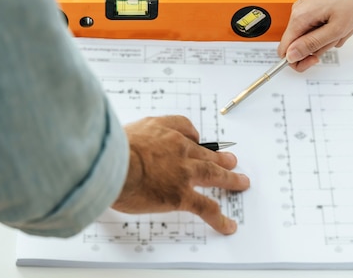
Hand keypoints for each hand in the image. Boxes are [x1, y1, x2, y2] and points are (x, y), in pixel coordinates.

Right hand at [112, 115, 249, 234]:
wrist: (113, 162)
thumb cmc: (112, 149)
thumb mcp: (123, 129)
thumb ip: (135, 133)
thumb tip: (132, 142)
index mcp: (163, 132)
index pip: (184, 128)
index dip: (191, 135)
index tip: (195, 139)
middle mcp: (178, 149)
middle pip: (204, 151)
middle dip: (219, 156)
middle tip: (230, 160)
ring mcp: (183, 172)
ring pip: (214, 173)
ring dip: (230, 178)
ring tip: (241, 181)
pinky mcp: (181, 195)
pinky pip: (206, 207)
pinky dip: (219, 217)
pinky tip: (228, 224)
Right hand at [278, 0, 352, 71]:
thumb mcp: (336, 28)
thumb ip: (311, 44)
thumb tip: (291, 56)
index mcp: (299, 18)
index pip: (285, 50)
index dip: (299, 60)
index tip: (314, 59)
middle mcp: (297, 13)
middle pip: (299, 44)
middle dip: (319, 46)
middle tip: (336, 36)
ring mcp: (305, 9)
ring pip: (311, 36)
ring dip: (328, 36)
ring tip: (342, 25)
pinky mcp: (312, 7)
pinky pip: (317, 26)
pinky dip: (331, 28)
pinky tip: (341, 20)